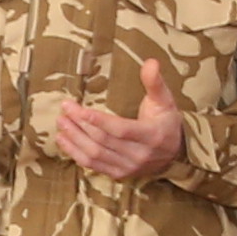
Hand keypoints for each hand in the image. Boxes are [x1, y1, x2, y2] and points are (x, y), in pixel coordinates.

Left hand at [47, 57, 187, 183]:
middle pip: (103, 140)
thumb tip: (151, 62)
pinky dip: (75, 153)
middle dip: (81, 124)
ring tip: (61, 122)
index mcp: (152, 135)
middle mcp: (140, 155)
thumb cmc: (166, 121)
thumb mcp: (164, 100)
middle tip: (65, 109)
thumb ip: (155, 82)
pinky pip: (93, 165)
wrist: (175, 152)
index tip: (79, 109)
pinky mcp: (119, 174)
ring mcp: (128, 167)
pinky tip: (63, 140)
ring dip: (75, 139)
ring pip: (95, 154)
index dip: (99, 121)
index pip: (121, 129)